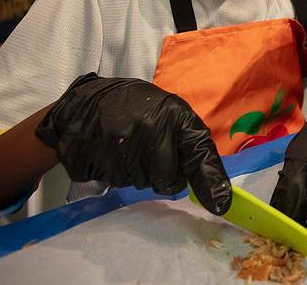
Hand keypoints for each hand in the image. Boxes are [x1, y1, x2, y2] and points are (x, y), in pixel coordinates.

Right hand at [35, 74, 230, 214]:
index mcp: (175, 114)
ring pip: (146, 183)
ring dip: (142, 173)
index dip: (211, 180)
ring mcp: (125, 146)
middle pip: (169, 178)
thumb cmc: (136, 107)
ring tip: (131, 147)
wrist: (86, 102)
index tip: (220, 204)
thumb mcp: (168, 111)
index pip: (200, 151)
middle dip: (165, 175)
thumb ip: (187, 140)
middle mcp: (153, 129)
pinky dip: (122, 173)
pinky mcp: (102, 161)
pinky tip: (116, 154)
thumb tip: (208, 180)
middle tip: (152, 154)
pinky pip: (122, 182)